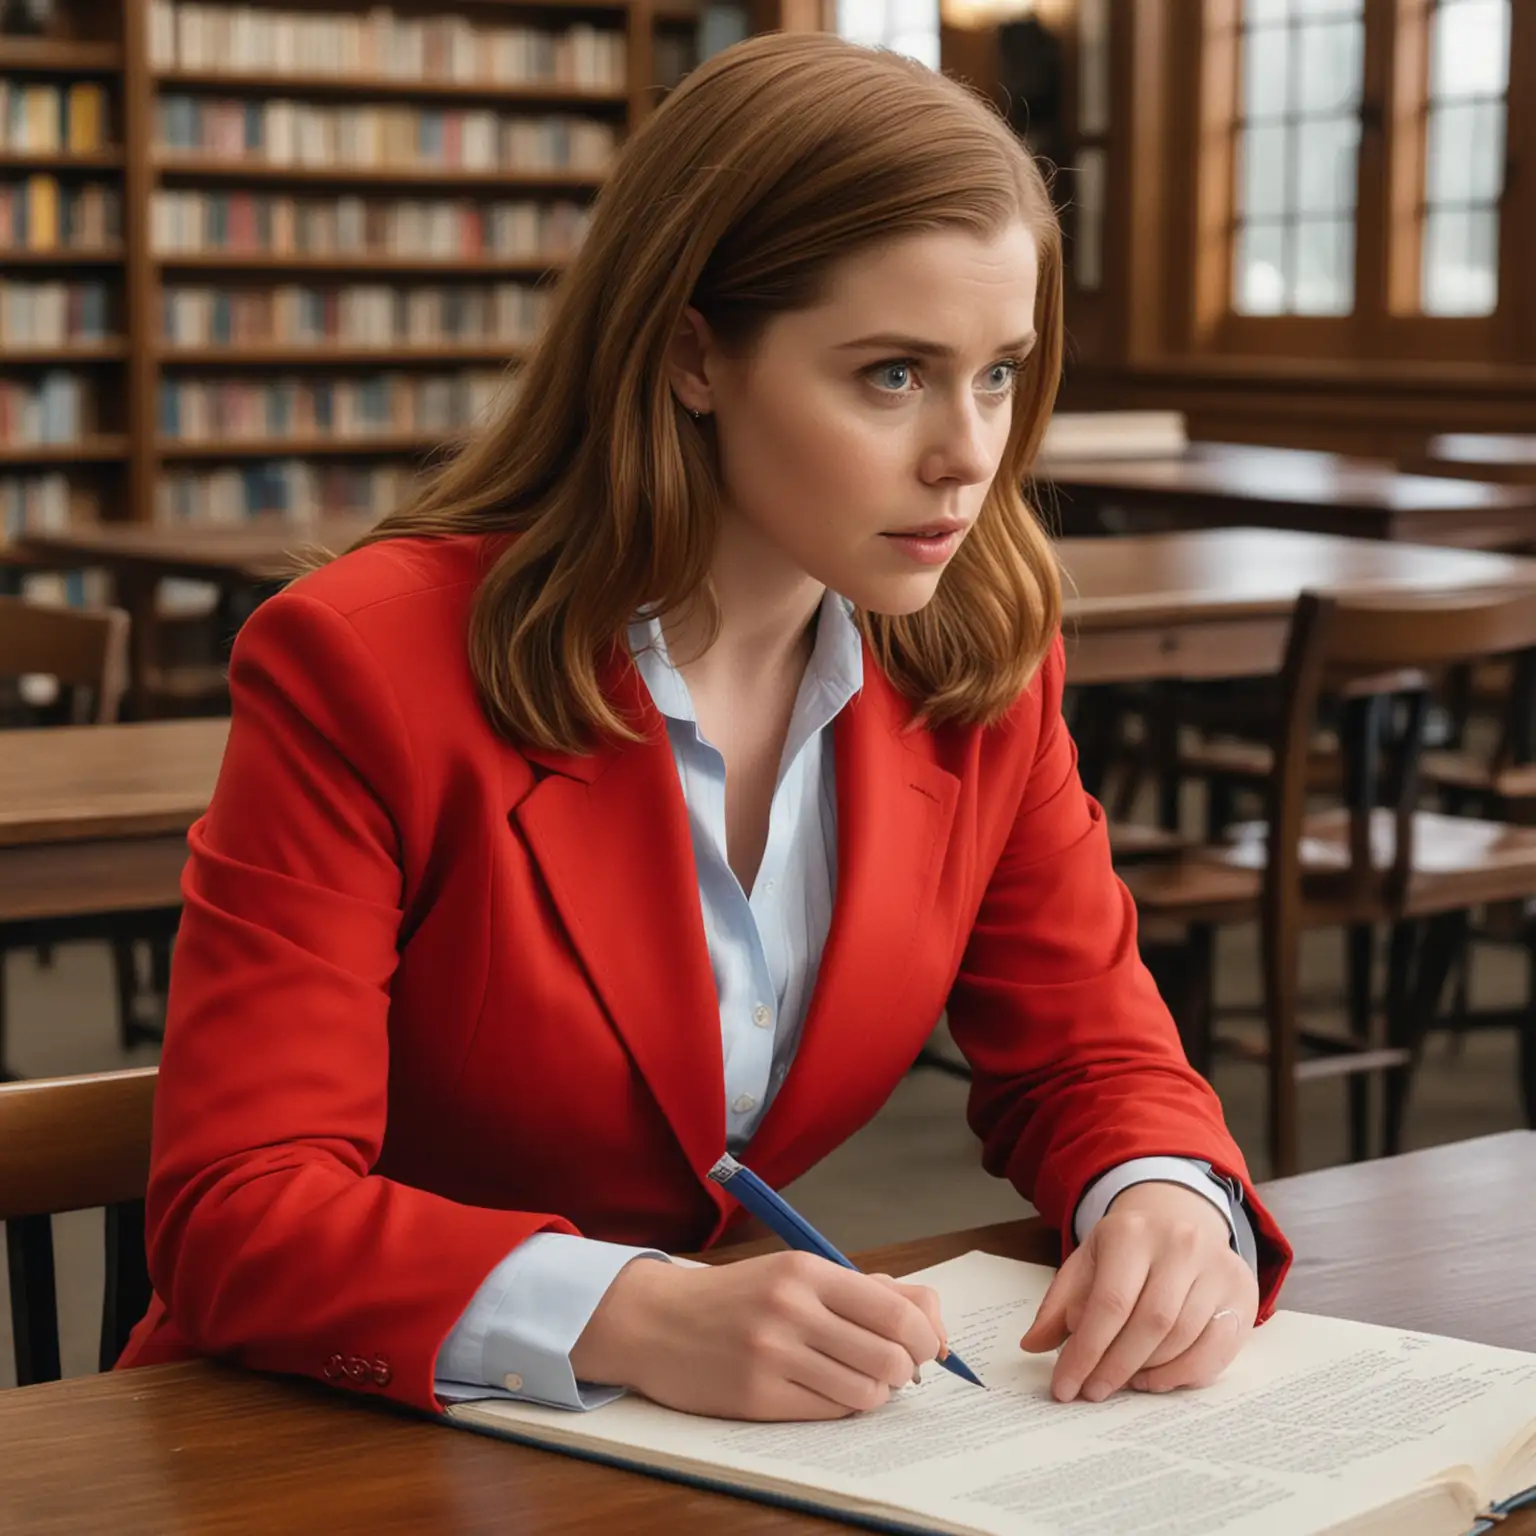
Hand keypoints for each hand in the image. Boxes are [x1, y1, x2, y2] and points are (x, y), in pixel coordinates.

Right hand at [570, 1251, 948, 1420]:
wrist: (656, 1320)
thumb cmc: (736, 1297)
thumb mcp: (796, 1274)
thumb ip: (863, 1290)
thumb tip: (930, 1317)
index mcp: (807, 1272)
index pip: (896, 1311)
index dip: (924, 1338)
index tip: (924, 1347)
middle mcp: (792, 1309)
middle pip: (890, 1356)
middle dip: (905, 1370)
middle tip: (894, 1369)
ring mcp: (773, 1355)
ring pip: (865, 1392)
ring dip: (874, 1393)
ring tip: (858, 1381)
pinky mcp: (756, 1397)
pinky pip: (829, 1412)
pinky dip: (841, 1407)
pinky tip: (827, 1391)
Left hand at [1020, 1180, 1257, 1402]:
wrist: (1177, 1218)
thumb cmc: (1126, 1250)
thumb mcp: (1087, 1262)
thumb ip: (1059, 1303)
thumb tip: (1032, 1344)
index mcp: (1131, 1232)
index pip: (1109, 1302)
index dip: (1085, 1351)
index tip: (1065, 1386)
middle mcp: (1179, 1244)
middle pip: (1148, 1322)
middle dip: (1115, 1366)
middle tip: (1092, 1392)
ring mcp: (1216, 1265)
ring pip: (1183, 1336)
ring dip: (1149, 1372)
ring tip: (1122, 1384)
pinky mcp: (1242, 1290)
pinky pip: (1218, 1346)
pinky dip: (1186, 1373)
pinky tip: (1157, 1380)